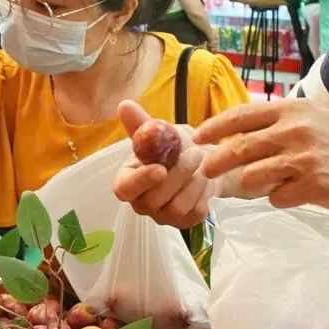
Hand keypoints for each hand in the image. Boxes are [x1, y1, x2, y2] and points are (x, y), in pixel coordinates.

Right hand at [111, 99, 214, 229]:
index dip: (141, 181)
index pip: (124, 189)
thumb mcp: (159, 132)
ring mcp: (162, 216)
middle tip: (195, 153)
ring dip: (194, 183)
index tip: (160, 168)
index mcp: (128, 181)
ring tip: (202, 163)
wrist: (202, 162)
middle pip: (154, 199)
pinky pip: (194, 214)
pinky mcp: (183, 223)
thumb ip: (141, 123)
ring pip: (177, 208)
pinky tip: (204, 181)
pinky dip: (204, 195)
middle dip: (178, 175)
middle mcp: (141, 203)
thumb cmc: (173, 147)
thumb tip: (124, 105)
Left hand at [195, 99, 328, 214]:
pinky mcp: (312, 186)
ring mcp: (303, 159)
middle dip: (216, 161)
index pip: (241, 116)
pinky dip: (278, 197)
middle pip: (239, 148)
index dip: (214, 127)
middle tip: (205, 171)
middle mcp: (294, 131)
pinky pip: (276, 197)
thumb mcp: (314, 118)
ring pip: (252, 176)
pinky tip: (293, 193)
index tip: (198, 137)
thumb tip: (241, 133)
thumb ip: (281, 123)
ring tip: (255, 185)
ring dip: (247, 184)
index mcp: (292, 110)